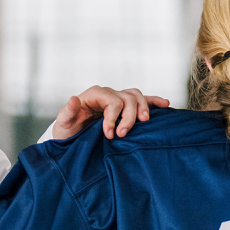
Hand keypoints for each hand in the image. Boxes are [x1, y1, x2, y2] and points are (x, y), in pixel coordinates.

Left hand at [53, 86, 169, 140]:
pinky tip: (165, 104)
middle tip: (122, 135)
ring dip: (143, 109)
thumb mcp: (64, 123)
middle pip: (127, 99)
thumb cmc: (67, 130)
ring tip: (144, 122)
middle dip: (128, 117)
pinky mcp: (125, 106)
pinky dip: (154, 101)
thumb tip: (74, 98)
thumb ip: (68, 111)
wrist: (72, 135)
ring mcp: (118, 98)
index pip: (112, 101)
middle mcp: (108, 94)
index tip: (110, 135)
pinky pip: (142, 99)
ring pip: (136, 96)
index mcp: (94, 95)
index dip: (113, 117)